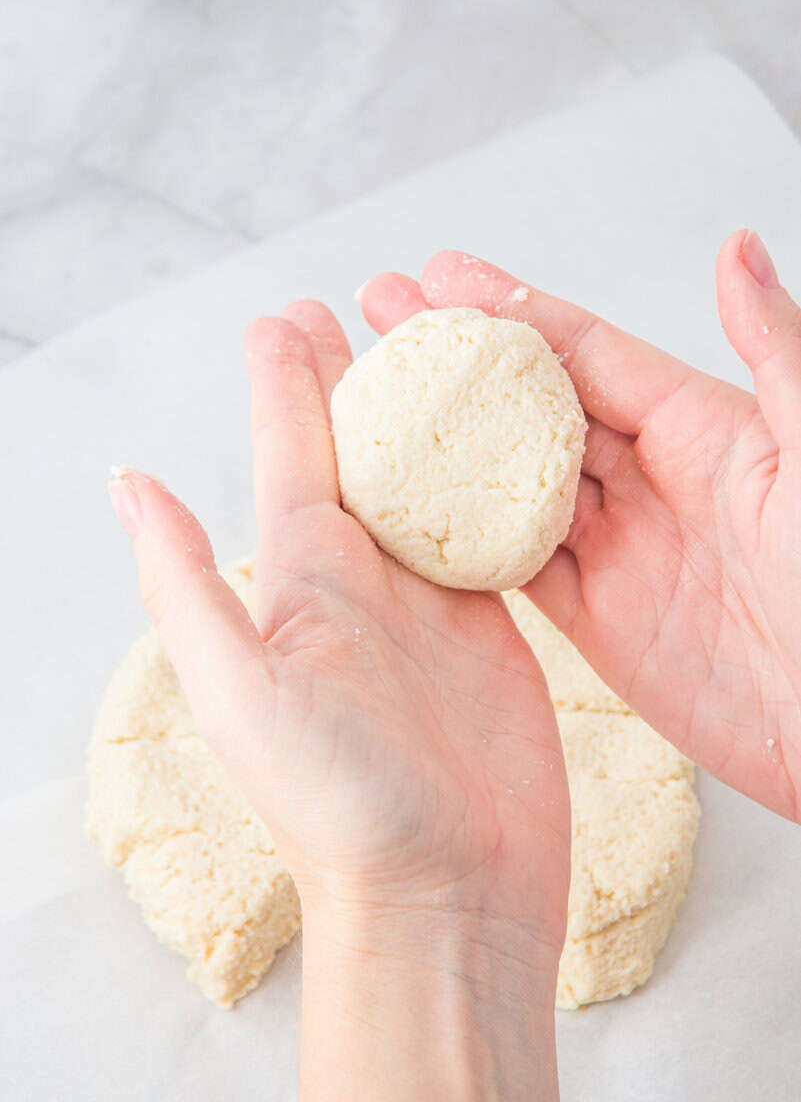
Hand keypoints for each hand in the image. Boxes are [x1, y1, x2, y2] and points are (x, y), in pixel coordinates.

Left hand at [109, 299, 569, 1100]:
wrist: (444, 892)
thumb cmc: (339, 804)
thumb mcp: (240, 688)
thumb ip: (186, 582)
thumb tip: (129, 480)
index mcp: (307, 580)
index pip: (296, 454)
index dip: (292, 381)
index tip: (290, 316)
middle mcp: (366, 582)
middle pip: (358, 455)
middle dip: (353, 381)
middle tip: (356, 310)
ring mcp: (431, 605)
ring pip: (423, 485)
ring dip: (421, 422)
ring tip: (426, 362)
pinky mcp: (492, 630)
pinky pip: (488, 536)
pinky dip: (489, 487)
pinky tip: (494, 454)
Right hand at [360, 231, 800, 822]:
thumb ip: (775, 354)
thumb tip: (735, 248)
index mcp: (701, 426)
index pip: (585, 352)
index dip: (509, 309)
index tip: (439, 272)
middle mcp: (650, 477)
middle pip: (532, 405)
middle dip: (457, 360)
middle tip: (382, 314)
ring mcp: (619, 548)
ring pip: (510, 479)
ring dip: (445, 439)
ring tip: (374, 399)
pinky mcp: (600, 618)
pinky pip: (516, 565)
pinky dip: (462, 535)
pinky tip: (408, 505)